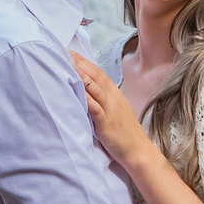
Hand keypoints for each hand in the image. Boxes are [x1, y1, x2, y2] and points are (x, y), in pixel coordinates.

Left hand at [70, 51, 151, 167]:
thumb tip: (90, 92)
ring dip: (81, 75)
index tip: (72, 53)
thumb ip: (104, 101)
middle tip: (65, 52)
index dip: (85, 62)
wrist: (138, 151)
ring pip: (95, 88)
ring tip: (68, 64)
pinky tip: (77, 90)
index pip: (99, 73)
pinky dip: (86, 98)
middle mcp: (114, 99)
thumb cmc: (125, 133)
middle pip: (96, 76)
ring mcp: (111, 110)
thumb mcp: (116, 112)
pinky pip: (95, 108)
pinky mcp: (107, 123)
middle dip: (80, 63)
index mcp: (116, 95)